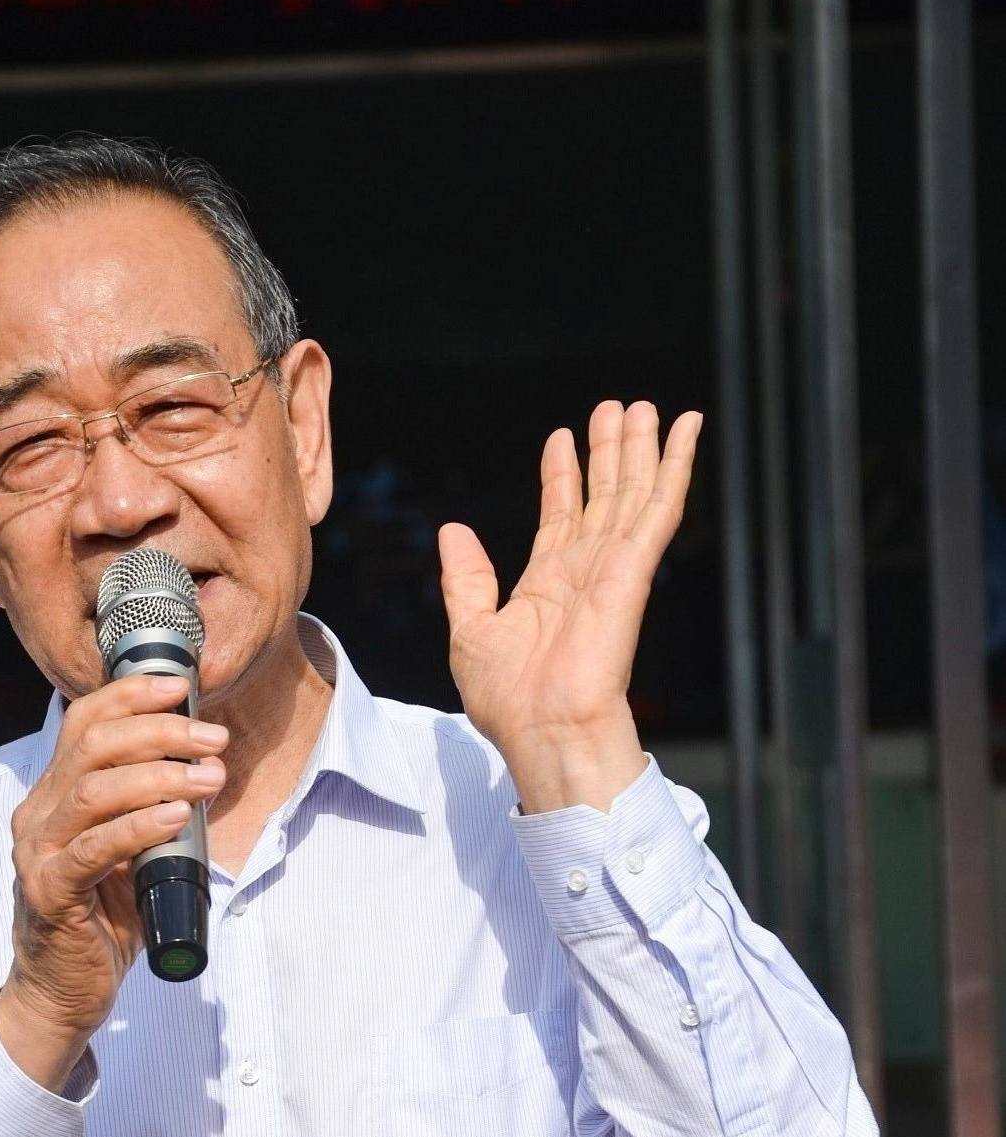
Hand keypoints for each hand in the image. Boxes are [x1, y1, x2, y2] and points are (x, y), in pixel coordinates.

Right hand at [0, 675, 227, 1090]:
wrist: (61, 996)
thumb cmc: (99, 925)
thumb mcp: (127, 856)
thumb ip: (146, 813)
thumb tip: (200, 770)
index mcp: (52, 799)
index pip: (82, 723)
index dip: (129, 696)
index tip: (180, 687)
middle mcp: (37, 816)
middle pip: (93, 746)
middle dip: (159, 732)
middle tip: (213, 738)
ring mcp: (38, 854)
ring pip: (95, 790)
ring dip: (160, 775)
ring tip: (209, 776)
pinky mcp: (51, 893)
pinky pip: (98, 847)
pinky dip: (142, 825)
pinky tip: (177, 816)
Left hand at [438, 400, 701, 812]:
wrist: (542, 730)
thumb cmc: (508, 700)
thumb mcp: (469, 630)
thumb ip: (465, 578)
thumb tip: (452, 531)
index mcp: (547, 584)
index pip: (560, 515)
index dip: (562, 475)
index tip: (563, 437)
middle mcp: (584, 571)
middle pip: (602, 496)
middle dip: (608, 451)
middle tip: (615, 406)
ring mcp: (612, 569)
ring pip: (632, 493)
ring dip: (641, 449)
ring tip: (645, 407)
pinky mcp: (634, 571)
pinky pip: (658, 508)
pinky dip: (673, 466)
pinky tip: (684, 431)